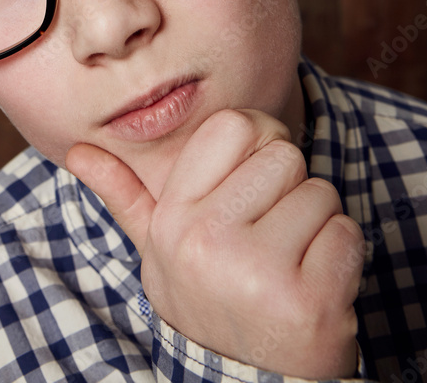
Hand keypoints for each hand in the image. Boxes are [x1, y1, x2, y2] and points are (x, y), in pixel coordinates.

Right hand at [66, 109, 362, 378]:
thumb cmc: (209, 302)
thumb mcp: (159, 251)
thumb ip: (125, 196)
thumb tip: (79, 152)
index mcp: (173, 219)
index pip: (236, 125)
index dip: (257, 147)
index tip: (253, 185)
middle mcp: (207, 241)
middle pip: (284, 155)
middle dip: (289, 192)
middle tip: (269, 238)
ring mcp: (257, 272)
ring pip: (320, 194)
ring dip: (318, 228)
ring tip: (290, 265)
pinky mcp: (309, 301)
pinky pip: (347, 233)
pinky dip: (342, 258)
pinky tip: (313, 288)